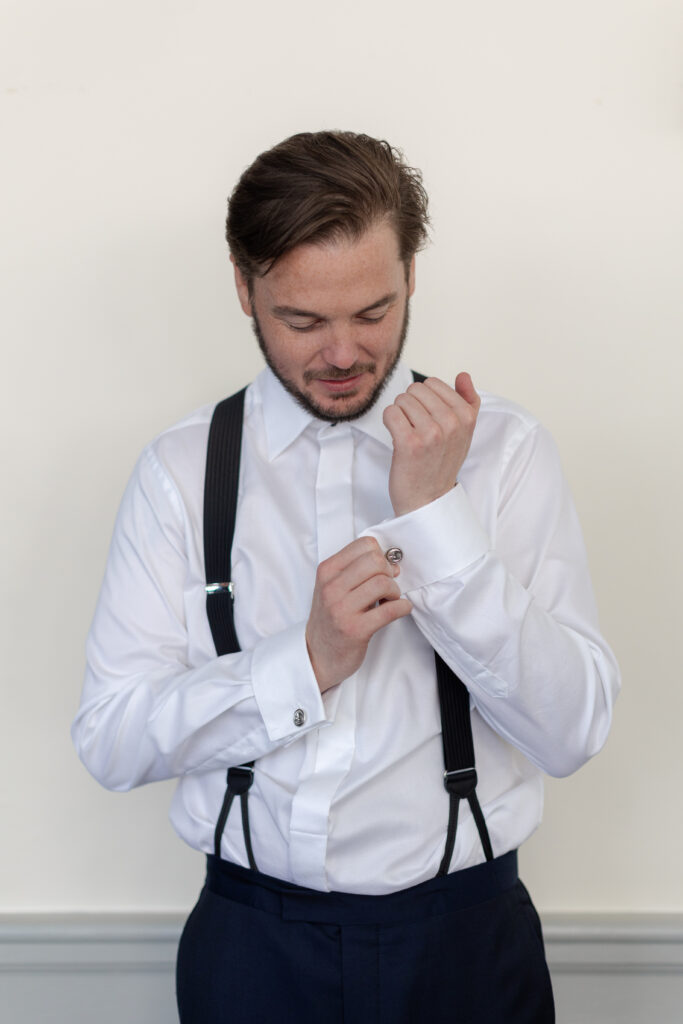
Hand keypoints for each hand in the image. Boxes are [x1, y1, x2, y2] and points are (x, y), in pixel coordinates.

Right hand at [305, 537, 412, 691]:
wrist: (318, 654)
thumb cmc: (331, 618)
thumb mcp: (333, 587)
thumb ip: (355, 570)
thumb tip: (391, 560)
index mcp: (327, 571)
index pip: (364, 544)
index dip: (380, 555)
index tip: (383, 569)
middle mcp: (331, 588)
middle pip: (375, 561)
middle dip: (389, 572)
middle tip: (388, 585)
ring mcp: (342, 609)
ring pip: (383, 583)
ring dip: (395, 591)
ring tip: (390, 599)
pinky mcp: (355, 630)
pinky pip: (390, 611)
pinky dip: (402, 607)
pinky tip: (400, 609)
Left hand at [382, 372, 479, 515]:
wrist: (428, 499)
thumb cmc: (442, 464)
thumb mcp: (463, 433)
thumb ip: (467, 402)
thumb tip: (463, 375)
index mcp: (467, 416)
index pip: (433, 383)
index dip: (424, 401)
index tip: (429, 421)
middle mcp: (452, 423)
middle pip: (415, 389)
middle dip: (410, 406)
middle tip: (416, 429)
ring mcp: (431, 433)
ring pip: (401, 400)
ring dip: (399, 416)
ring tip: (409, 435)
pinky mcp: (409, 443)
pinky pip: (390, 413)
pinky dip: (389, 423)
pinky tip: (397, 438)